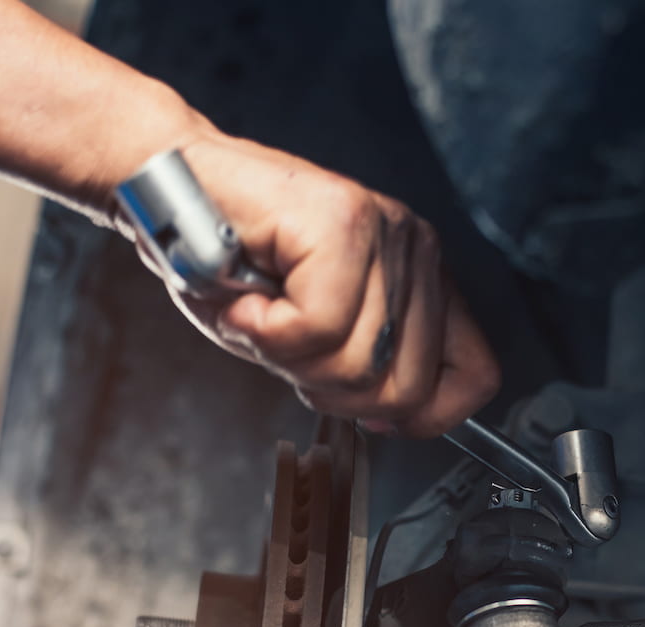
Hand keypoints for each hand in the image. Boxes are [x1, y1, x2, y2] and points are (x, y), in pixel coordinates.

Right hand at [133, 130, 500, 436]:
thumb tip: (394, 418)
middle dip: (330, 391)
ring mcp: (385, 234)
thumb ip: (362, 371)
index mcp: (421, 280)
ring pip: (358, 364)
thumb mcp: (310, 335)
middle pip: (406, 388)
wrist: (169, 189)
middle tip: (284, 346)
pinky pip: (316, 329)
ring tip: (260, 312)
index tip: (369, 412)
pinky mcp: (343, 225)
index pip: (475, 375)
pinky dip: (264, 332)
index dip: (424, 416)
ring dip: (286, 357)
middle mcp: (415, 250)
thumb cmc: (230, 262)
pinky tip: (248, 299)